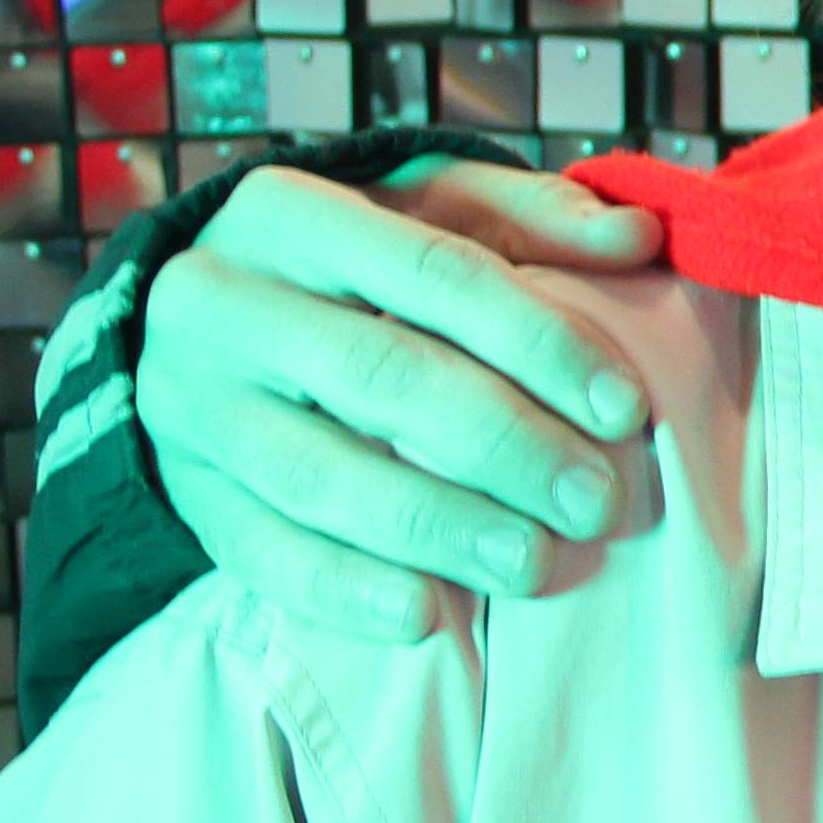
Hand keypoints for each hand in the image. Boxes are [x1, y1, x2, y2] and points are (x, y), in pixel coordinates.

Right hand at [132, 157, 669, 637]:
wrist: (208, 318)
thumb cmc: (355, 260)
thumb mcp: (429, 208)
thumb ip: (533, 217)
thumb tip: (638, 236)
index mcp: (289, 211)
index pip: (438, 273)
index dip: (540, 343)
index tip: (626, 409)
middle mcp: (220, 301)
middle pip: (380, 376)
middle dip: (503, 445)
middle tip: (595, 503)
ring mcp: (189, 403)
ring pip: (318, 473)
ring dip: (436, 526)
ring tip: (531, 563)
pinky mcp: (183, 489)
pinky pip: (259, 549)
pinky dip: (344, 587)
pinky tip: (423, 614)